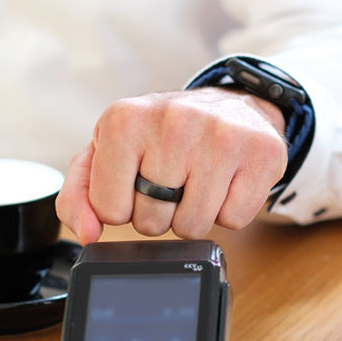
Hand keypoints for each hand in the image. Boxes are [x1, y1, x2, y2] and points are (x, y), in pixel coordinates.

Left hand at [57, 87, 287, 243]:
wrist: (231, 106)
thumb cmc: (162, 135)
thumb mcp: (108, 152)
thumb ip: (79, 195)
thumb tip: (87, 234)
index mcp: (124, 119)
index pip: (109, 210)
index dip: (122, 206)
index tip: (136, 179)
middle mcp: (173, 121)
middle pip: (152, 223)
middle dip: (159, 212)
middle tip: (172, 179)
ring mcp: (222, 136)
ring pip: (193, 227)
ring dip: (193, 214)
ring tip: (197, 180)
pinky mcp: (262, 153)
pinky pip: (234, 221)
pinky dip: (228, 210)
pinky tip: (226, 180)